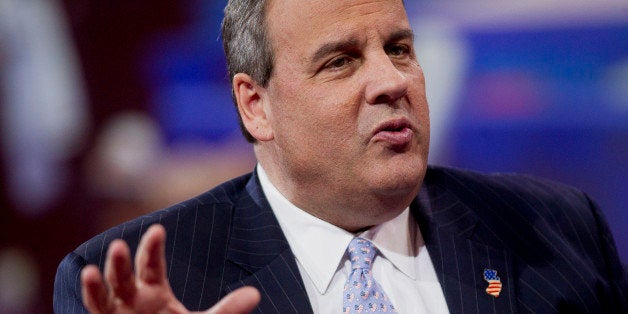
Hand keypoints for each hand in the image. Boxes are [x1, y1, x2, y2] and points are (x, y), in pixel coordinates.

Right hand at [80, 224, 260, 313]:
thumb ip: (228, 309)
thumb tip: (255, 295)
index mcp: (154, 291)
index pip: (151, 264)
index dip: (152, 246)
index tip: (158, 229)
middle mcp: (131, 299)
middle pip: (124, 275)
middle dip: (120, 262)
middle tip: (119, 244)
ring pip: (103, 296)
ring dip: (97, 284)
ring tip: (91, 270)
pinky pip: (95, 312)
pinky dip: (90, 298)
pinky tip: (87, 280)